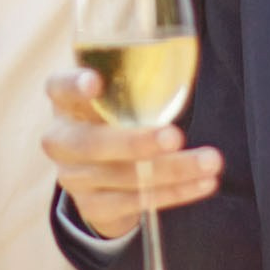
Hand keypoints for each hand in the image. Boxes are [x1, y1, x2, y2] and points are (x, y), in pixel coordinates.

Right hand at [41, 70, 221, 240]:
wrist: (99, 174)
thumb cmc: (116, 120)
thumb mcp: (116, 99)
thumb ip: (135, 86)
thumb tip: (185, 63)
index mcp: (65, 103)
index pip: (60, 88)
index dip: (74, 85)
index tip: (95, 82)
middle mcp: (61, 141)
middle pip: (91, 143)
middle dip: (135, 142)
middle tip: (175, 137)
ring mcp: (73, 178)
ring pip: (122, 177)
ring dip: (171, 170)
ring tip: (209, 162)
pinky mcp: (93, 206)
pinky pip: (135, 202)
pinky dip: (174, 193)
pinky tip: (202, 183)